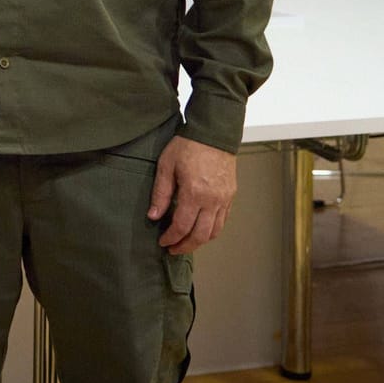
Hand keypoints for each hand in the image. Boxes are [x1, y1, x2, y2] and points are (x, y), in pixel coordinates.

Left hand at [146, 136, 236, 254]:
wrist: (213, 133)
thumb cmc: (188, 145)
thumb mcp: (166, 166)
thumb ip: (160, 194)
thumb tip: (153, 216)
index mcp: (194, 193)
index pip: (182, 226)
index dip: (171, 238)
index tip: (163, 242)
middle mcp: (212, 200)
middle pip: (201, 235)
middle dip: (186, 246)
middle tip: (173, 249)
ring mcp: (224, 199)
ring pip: (215, 231)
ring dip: (200, 241)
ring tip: (186, 242)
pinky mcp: (231, 195)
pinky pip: (223, 220)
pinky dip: (212, 229)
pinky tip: (201, 229)